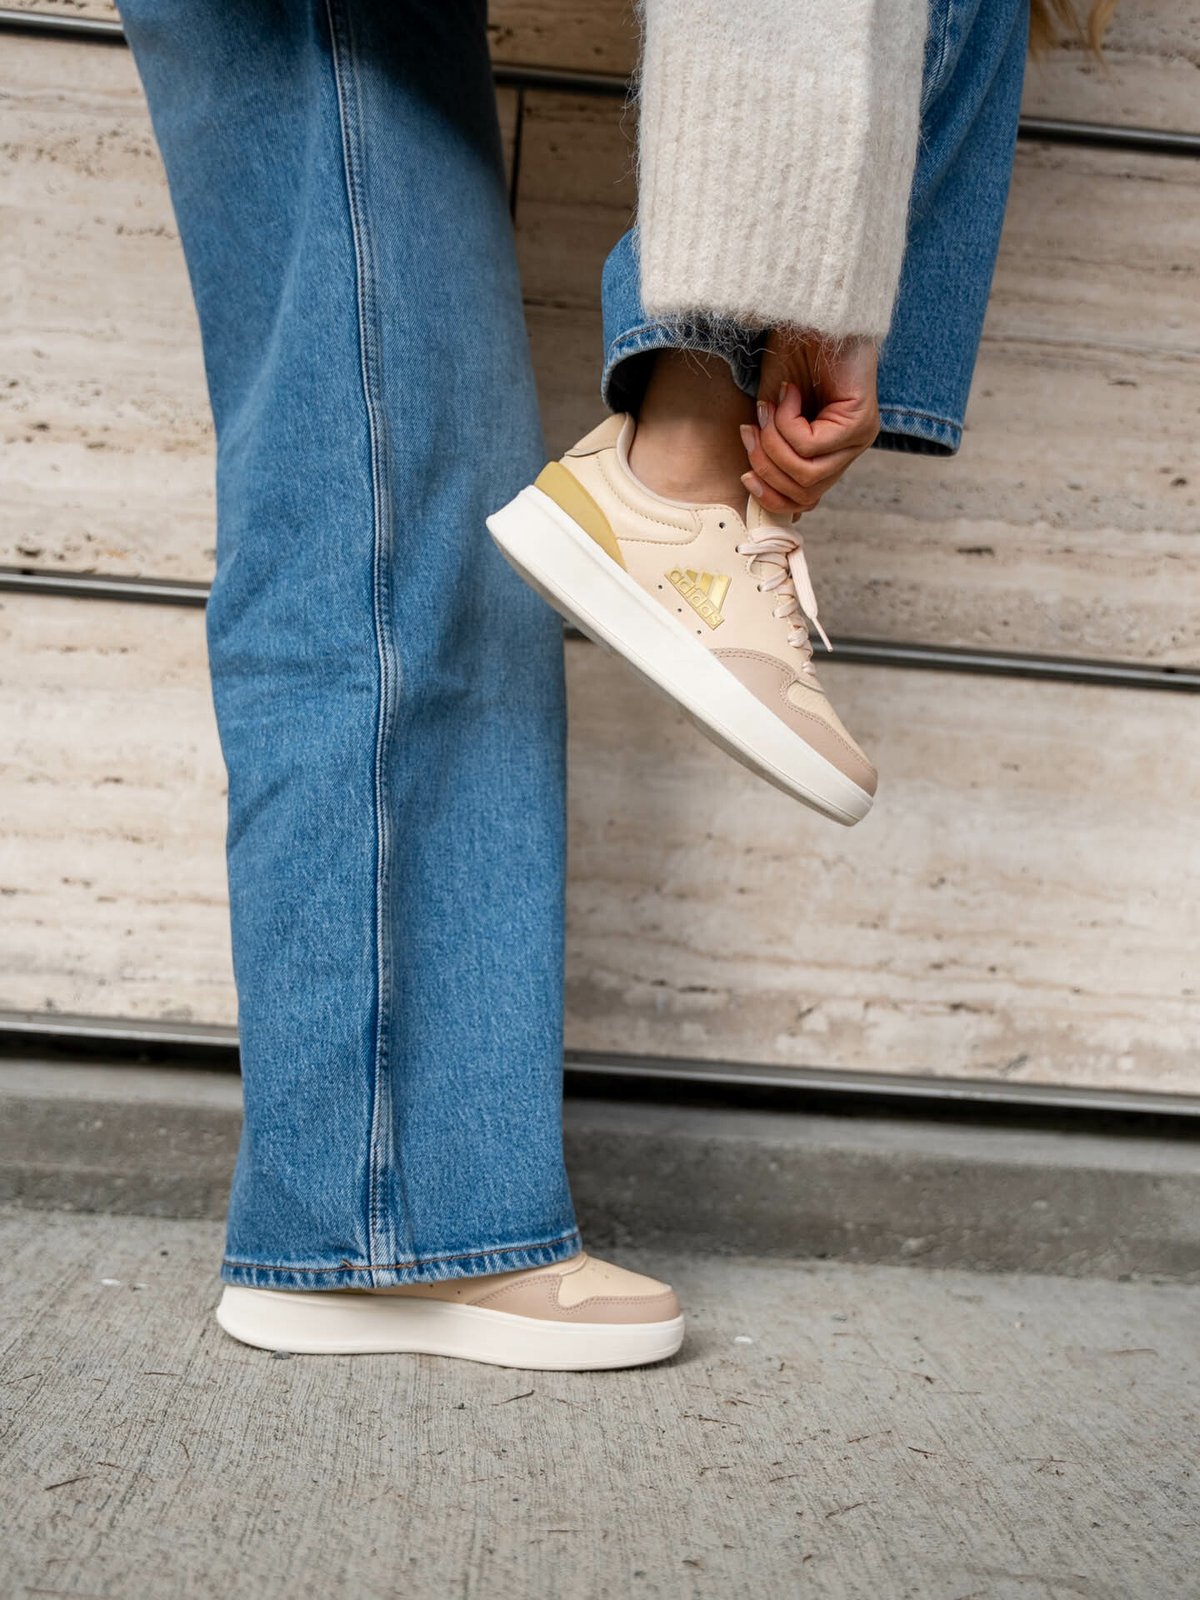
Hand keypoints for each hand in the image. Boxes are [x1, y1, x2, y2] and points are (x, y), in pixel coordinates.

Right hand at [739, 332, 880, 515]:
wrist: (808, 314)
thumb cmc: (792, 356)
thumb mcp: (771, 413)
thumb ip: (768, 448)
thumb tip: (754, 484)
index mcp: (832, 451)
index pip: (807, 500)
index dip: (772, 497)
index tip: (745, 476)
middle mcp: (851, 449)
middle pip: (804, 492)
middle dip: (767, 464)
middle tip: (753, 428)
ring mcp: (859, 437)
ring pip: (807, 473)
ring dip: (775, 443)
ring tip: (770, 408)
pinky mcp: (860, 421)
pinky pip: (812, 446)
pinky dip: (788, 422)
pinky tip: (789, 393)